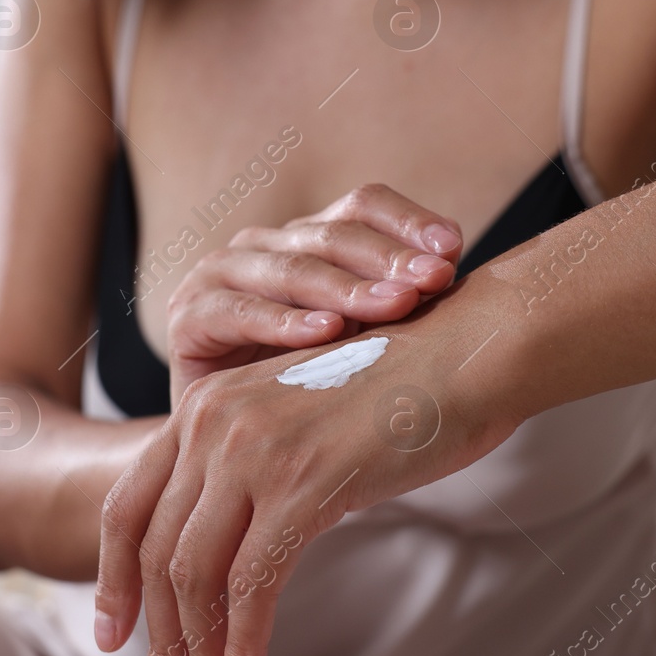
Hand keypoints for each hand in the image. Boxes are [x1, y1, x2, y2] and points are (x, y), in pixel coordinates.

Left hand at [95, 295, 522, 655]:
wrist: (469, 350)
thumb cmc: (401, 390)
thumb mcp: (299, 420)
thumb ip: (255, 468)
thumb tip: (239, 549)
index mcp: (205, 404)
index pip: (129, 505)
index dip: (114, 578)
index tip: (113, 635)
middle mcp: (213, 421)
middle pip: (153, 549)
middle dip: (156, 632)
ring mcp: (253, 450)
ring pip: (193, 572)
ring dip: (195, 648)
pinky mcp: (303, 483)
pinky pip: (253, 583)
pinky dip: (242, 642)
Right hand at [166, 184, 463, 404]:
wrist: (229, 451)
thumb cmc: (309, 394)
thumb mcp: (363, 345)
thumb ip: (400, 308)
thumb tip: (468, 284)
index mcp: (309, 238)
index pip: (363, 205)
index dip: (408, 221)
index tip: (454, 250)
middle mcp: (264, 245)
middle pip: (332, 233)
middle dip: (389, 258)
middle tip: (435, 281)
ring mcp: (221, 275)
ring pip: (289, 268)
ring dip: (345, 286)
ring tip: (393, 305)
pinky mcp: (187, 318)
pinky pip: (237, 311)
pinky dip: (282, 322)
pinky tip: (326, 333)